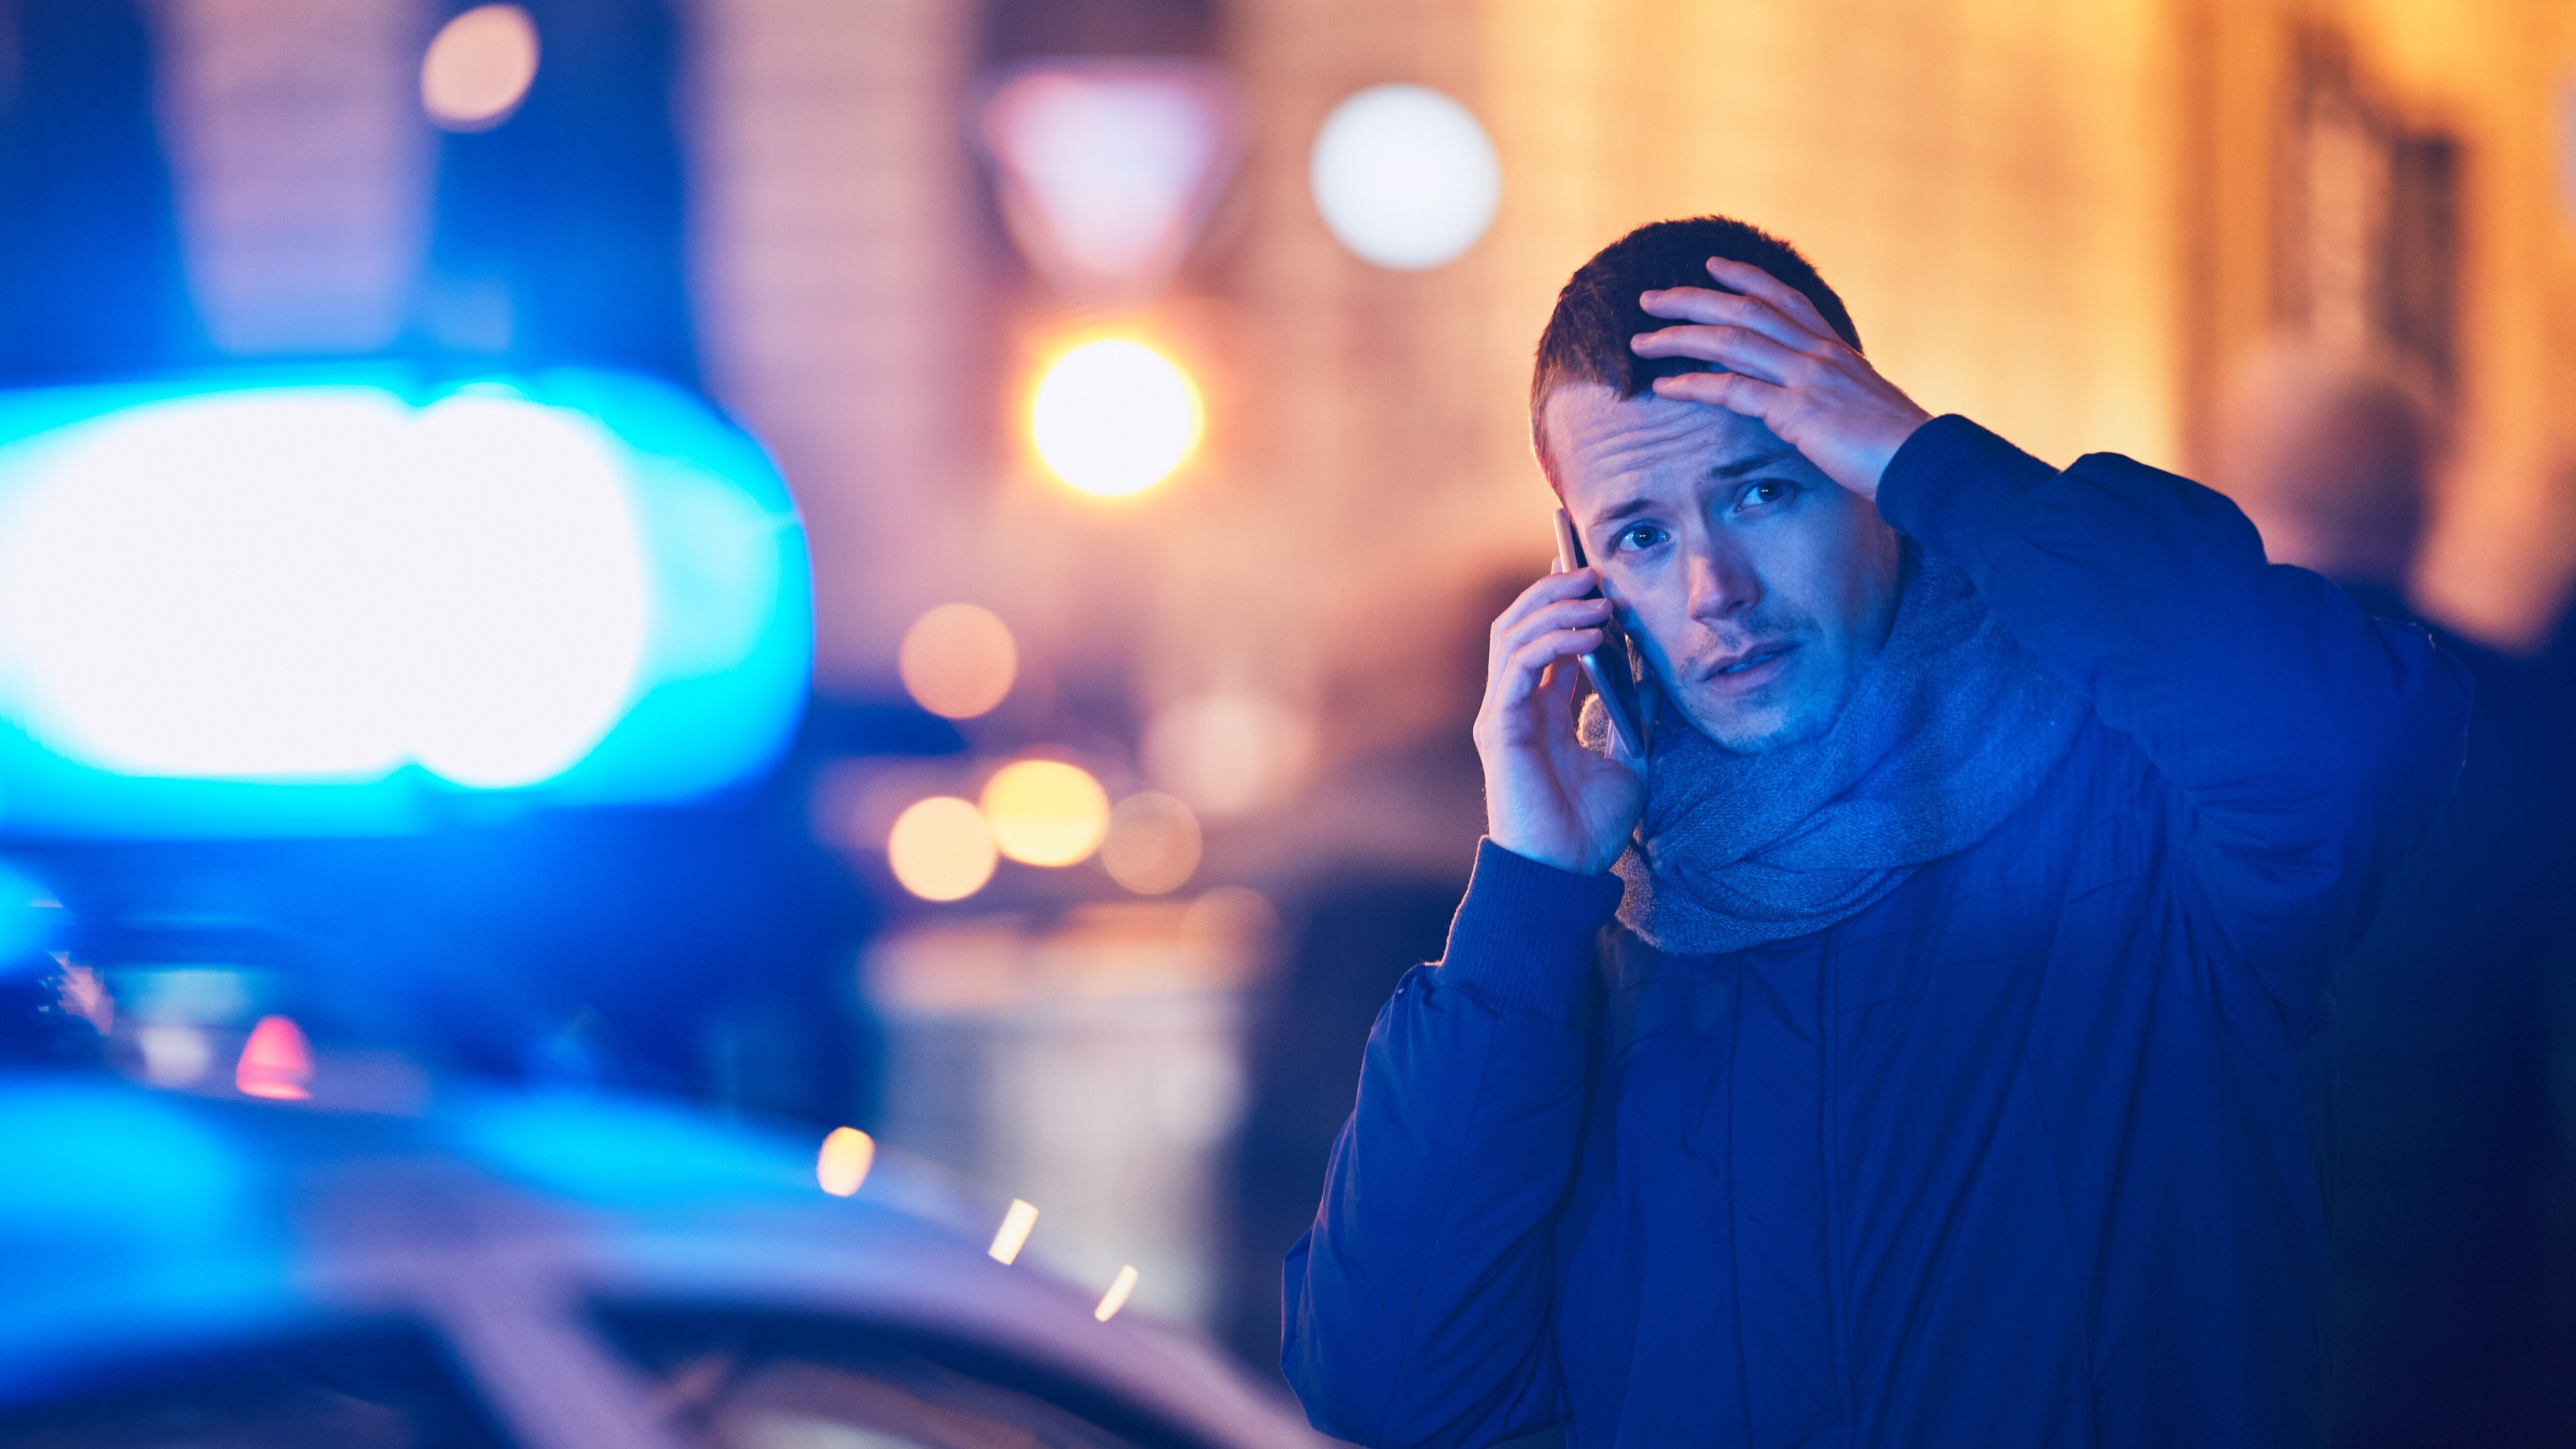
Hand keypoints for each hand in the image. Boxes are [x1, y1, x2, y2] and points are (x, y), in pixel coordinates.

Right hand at [1472, 567, 1652, 874]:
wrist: (1565, 872)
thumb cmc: (1590, 827)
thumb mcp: (1630, 759)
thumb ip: (1634, 715)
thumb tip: (1651, 672)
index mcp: (1541, 712)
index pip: (1542, 640)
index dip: (1562, 603)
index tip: (1593, 574)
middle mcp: (1515, 706)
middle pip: (1519, 625)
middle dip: (1554, 592)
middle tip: (1594, 572)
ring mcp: (1502, 714)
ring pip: (1513, 635)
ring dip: (1554, 607)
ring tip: (1597, 596)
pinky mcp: (1499, 728)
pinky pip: (1519, 666)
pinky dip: (1552, 640)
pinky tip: (1590, 634)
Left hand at [1632, 257, 1933, 500]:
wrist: (1927, 463)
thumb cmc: (1899, 448)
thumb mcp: (1866, 409)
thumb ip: (1837, 397)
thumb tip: (1819, 406)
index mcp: (1836, 350)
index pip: (1786, 300)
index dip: (1747, 278)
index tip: (1714, 263)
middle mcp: (1818, 353)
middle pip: (1745, 310)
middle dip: (1693, 300)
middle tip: (1650, 298)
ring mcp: (1807, 377)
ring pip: (1730, 340)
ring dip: (1679, 337)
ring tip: (1640, 340)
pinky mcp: (1796, 410)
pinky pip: (1732, 389)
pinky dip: (1693, 384)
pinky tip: (1664, 385)